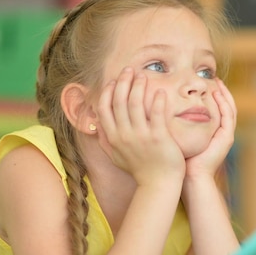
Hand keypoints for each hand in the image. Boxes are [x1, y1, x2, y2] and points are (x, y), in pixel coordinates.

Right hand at [96, 67, 185, 184]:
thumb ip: (105, 141)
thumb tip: (95, 125)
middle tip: (129, 70)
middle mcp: (123, 135)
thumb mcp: (116, 157)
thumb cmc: (139, 170)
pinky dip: (156, 100)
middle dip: (123, 82)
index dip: (108, 92)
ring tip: (143, 75)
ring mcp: (140, 136)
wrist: (158, 184)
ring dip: (138, 86)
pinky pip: (156, 113)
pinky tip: (160, 91)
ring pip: (135, 104)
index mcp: (112, 138)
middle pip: (119, 101)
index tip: (114, 81)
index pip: (104, 109)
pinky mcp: (158, 138)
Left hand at [184, 78, 236, 179]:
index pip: (217, 109)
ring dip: (224, 95)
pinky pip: (228, 116)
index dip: (213, 96)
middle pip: (226, 106)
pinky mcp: (227, 138)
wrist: (191, 177)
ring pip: (230, 109)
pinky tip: (216, 94)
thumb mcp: (181, 136)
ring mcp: (227, 135)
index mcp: (213, 132)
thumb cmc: (182, 160)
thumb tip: (162, 109)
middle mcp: (222, 133)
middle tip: (214, 78)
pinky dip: (223, 104)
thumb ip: (178, 124)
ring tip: (217, 82)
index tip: (205, 83)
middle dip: (222, 92)